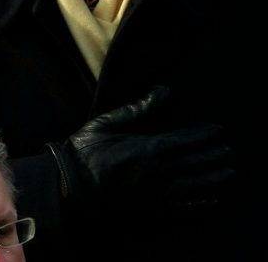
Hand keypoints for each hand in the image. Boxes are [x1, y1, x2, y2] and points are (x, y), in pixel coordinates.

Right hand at [49, 86, 234, 217]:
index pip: (188, 139)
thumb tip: (162, 90)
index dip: (206, 135)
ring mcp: (161, 192)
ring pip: (198, 184)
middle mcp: (162, 170)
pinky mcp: (156, 210)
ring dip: (216, 177)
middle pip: (198, 161)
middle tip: (228, 150)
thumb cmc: (86, 152)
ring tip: (228, 171)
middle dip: (215, 155)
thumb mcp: (107, 123)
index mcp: (151, 147)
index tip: (219, 131)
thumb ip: (138, 108)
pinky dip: (204, 203)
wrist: (72, 187)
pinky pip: (187, 207)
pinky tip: (213, 199)